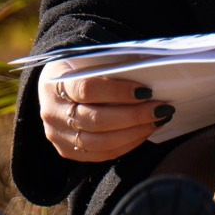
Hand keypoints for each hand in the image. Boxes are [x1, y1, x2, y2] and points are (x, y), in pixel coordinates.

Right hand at [37, 65, 174, 162]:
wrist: (54, 88)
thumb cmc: (80, 69)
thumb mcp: (89, 60)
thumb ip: (112, 66)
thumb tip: (150, 73)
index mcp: (54, 83)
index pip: (87, 89)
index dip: (118, 92)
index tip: (146, 90)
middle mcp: (52, 112)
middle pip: (96, 120)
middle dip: (134, 115)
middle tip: (161, 109)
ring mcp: (57, 135)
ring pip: (99, 142)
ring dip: (134, 132)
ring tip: (157, 121)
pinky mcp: (66, 151)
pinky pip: (100, 154)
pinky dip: (126, 145)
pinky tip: (143, 133)